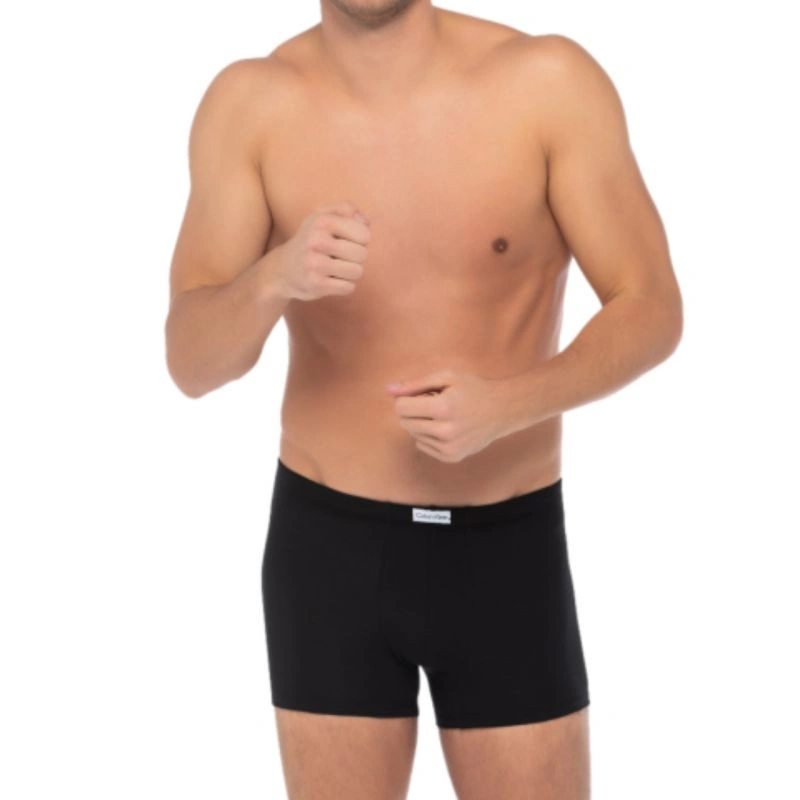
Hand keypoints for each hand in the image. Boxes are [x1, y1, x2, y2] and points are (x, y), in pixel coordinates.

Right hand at [271, 200, 370, 300]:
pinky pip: (348, 287)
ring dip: (351, 273)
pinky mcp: (316, 284)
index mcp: (321, 221)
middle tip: (340, 257)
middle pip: (362, 254)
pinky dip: (344, 286)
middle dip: (356, 258)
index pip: (364, 234)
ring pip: (357, 272)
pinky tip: (331, 280)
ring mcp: (315, 264)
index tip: (347, 241)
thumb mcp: (322, 216)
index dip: (361, 239)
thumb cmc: (310, 240)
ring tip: (337, 269)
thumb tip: (366, 221)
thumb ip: (346, 209)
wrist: (282, 270)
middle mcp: (316, 241)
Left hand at [386, 369, 504, 462]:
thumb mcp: (447, 377)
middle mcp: (445, 431)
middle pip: (405, 423)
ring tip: (443, 414)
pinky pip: (423, 446)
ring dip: (421, 423)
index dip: (405, 398)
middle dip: (412, 411)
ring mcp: (449, 447)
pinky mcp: (452, 457)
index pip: (401, 408)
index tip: (418, 393)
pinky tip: (447, 427)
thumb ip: (415, 383)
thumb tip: (388, 390)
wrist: (503, 410)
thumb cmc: (473, 389)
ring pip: (413, 435)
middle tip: (432, 402)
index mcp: (443, 408)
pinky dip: (429, 436)